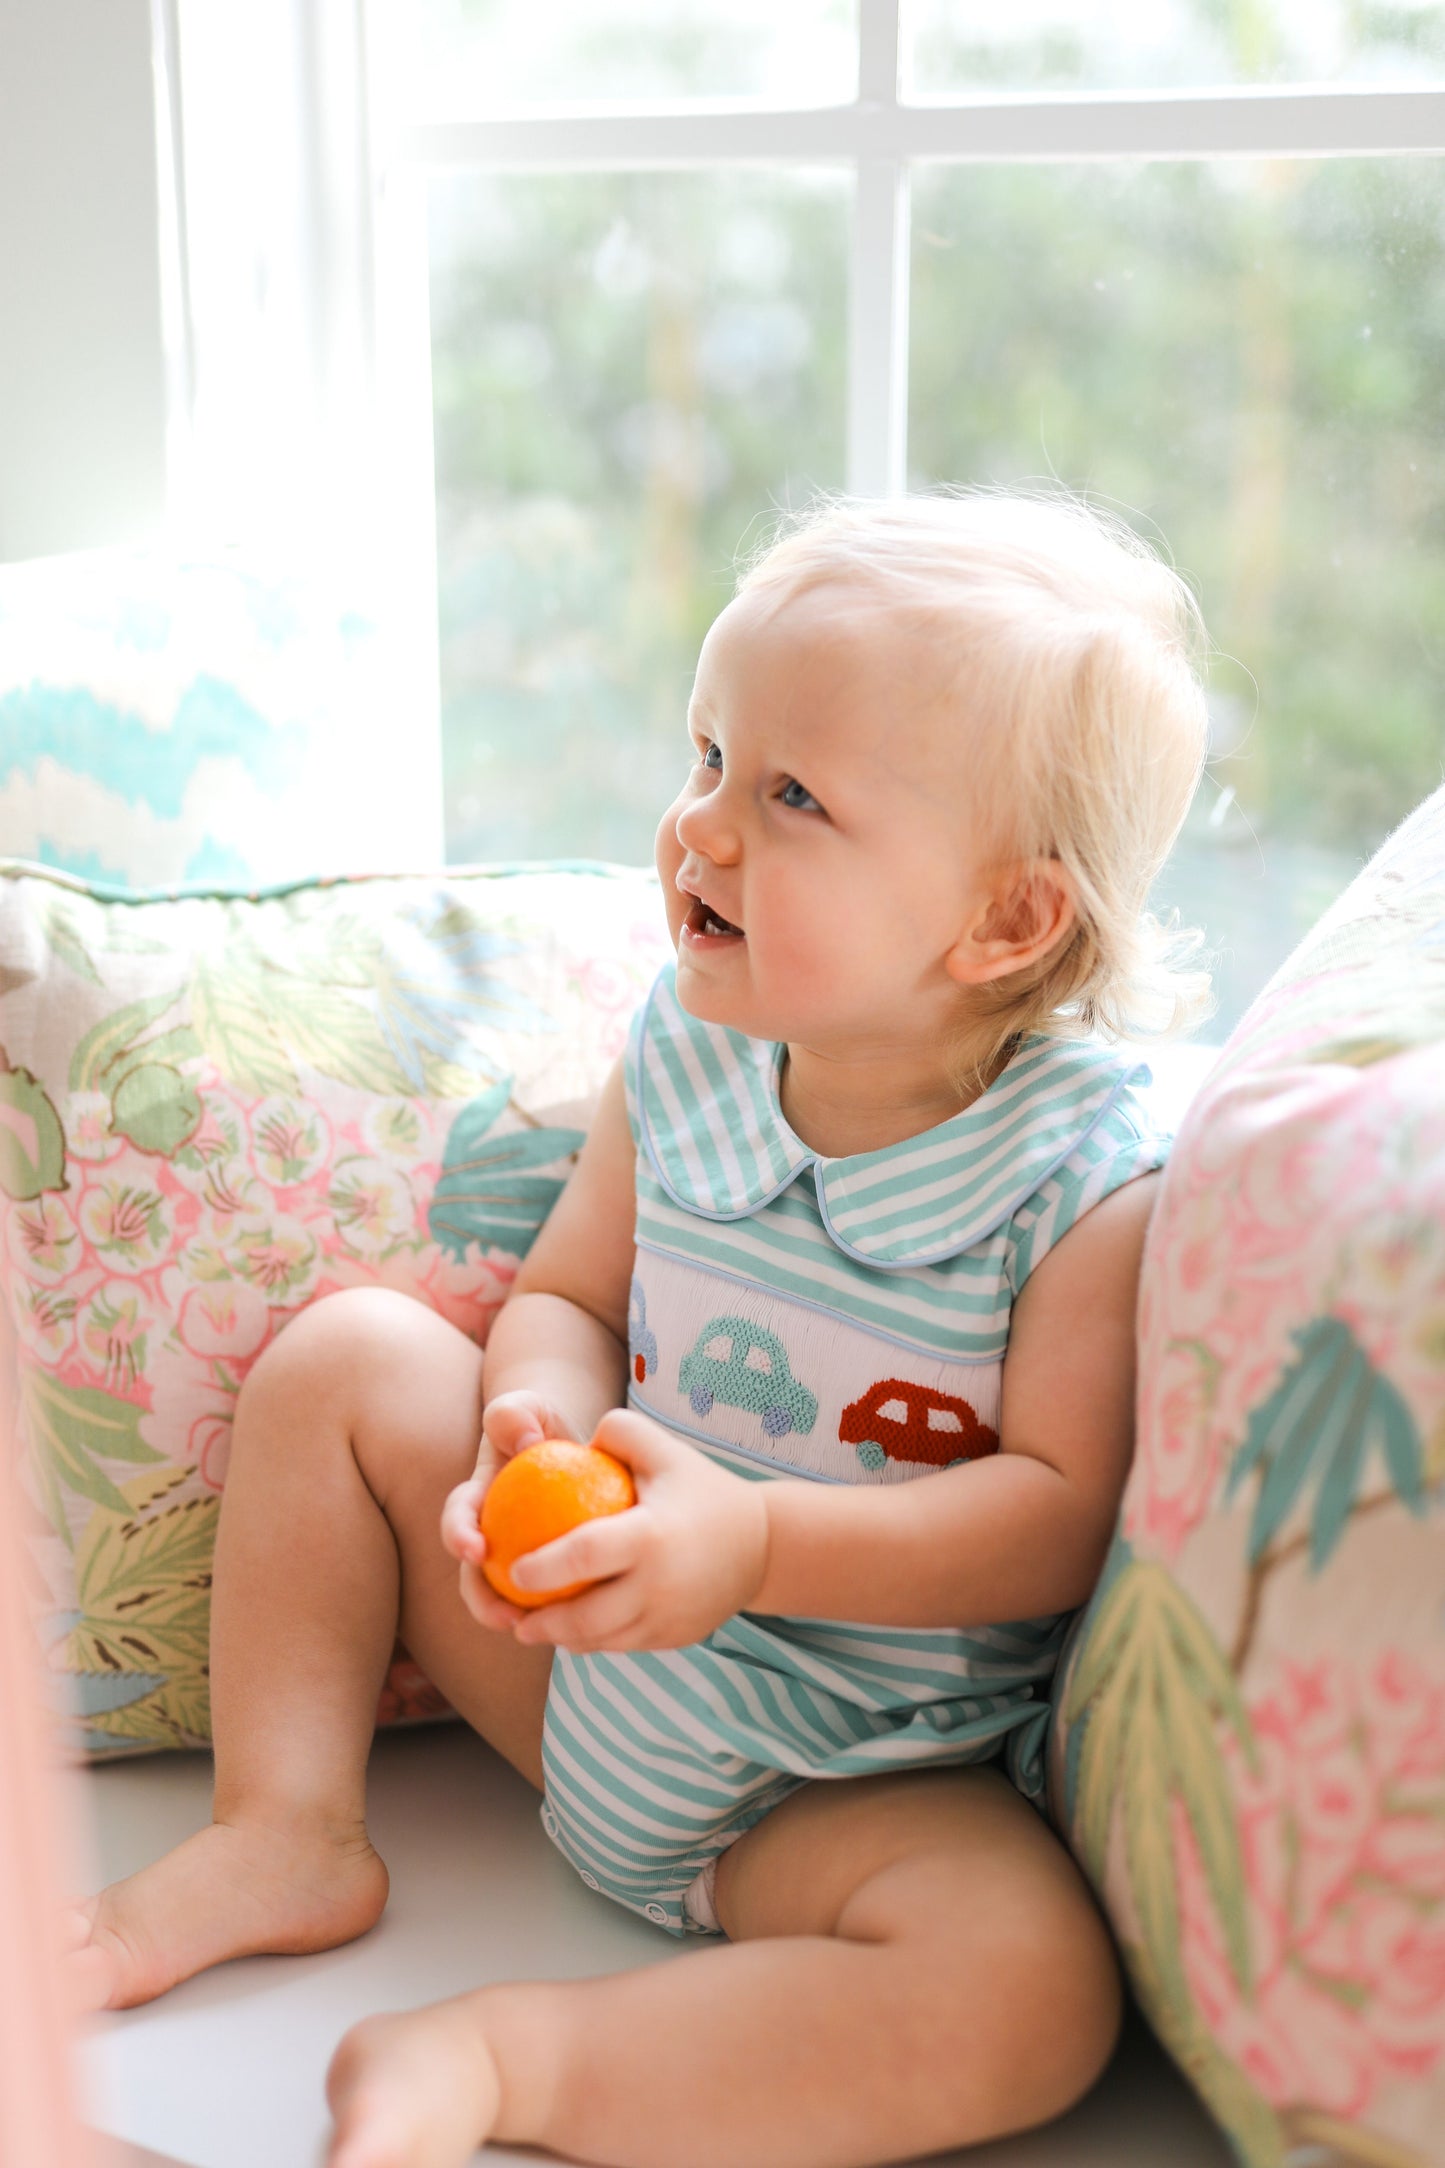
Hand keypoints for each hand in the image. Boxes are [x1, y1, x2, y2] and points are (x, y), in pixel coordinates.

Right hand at [440, 1390, 577, 1636]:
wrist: (559, 1439)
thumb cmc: (538, 1422)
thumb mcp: (526, 1407)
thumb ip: (514, 1413)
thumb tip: (526, 1441)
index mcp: (477, 1500)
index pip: (458, 1519)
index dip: (459, 1537)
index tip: (476, 1550)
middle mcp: (488, 1535)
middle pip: (474, 1577)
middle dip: (482, 1603)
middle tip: (508, 1617)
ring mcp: (513, 1556)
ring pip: (508, 1596)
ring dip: (519, 1619)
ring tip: (542, 1631)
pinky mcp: (545, 1571)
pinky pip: (549, 1596)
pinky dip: (561, 1610)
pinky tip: (585, 1619)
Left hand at [501, 1408, 769, 1653]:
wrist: (762, 1544)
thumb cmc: (700, 1489)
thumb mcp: (664, 1449)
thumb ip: (616, 1433)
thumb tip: (563, 1443)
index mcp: (650, 1536)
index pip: (584, 1556)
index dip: (542, 1568)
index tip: (514, 1568)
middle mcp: (659, 1585)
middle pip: (586, 1618)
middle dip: (541, 1625)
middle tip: (513, 1617)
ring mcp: (668, 1618)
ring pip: (601, 1641)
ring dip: (563, 1639)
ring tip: (533, 1628)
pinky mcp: (675, 1637)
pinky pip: (623, 1646)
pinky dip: (594, 1642)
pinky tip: (574, 1631)